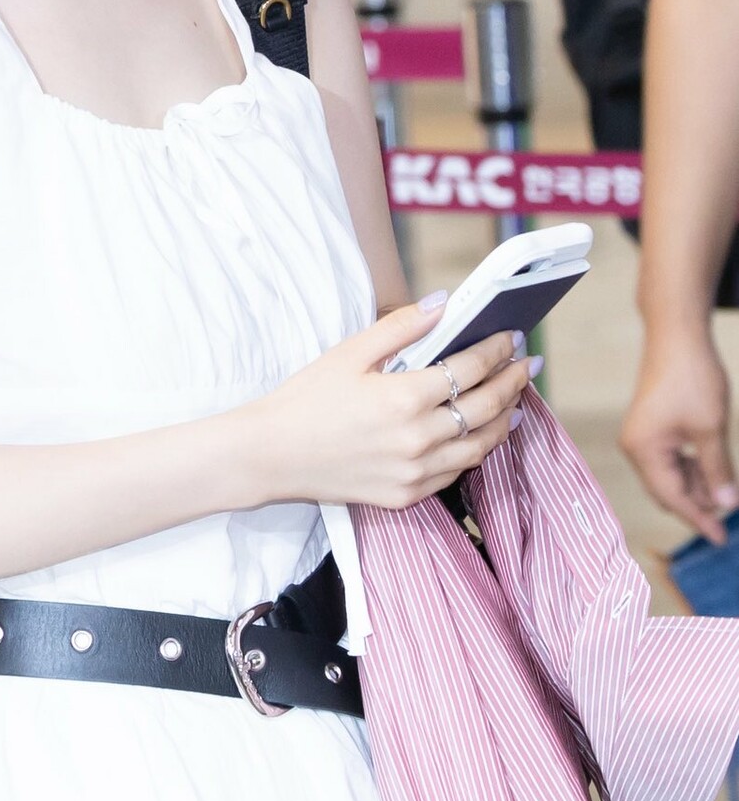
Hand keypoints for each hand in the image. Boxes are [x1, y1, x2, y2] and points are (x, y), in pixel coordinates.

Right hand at [254, 298, 533, 509]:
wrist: (272, 454)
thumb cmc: (307, 398)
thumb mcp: (350, 352)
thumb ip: (401, 327)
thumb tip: (443, 304)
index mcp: (404, 397)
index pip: (470, 369)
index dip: (497, 350)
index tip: (512, 337)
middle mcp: (417, 439)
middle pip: (486, 408)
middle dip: (513, 382)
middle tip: (528, 366)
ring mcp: (414, 473)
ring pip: (480, 447)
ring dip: (504, 420)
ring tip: (515, 400)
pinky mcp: (405, 495)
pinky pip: (455, 474)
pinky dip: (475, 451)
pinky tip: (481, 435)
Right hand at [620, 332, 738, 545]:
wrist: (677, 337)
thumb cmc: (692, 379)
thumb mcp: (711, 429)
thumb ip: (717, 470)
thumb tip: (725, 504)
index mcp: (644, 451)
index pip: (673, 498)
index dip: (699, 520)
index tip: (721, 539)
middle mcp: (636, 447)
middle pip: (666, 491)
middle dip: (697, 505)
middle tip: (728, 518)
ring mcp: (640, 437)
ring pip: (669, 477)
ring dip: (695, 486)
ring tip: (725, 487)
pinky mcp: (649, 428)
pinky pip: (668, 460)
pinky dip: (689, 469)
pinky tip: (709, 468)